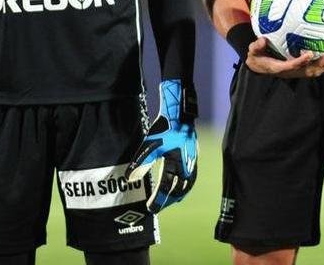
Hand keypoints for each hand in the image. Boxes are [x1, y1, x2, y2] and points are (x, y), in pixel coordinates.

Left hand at [127, 80, 197, 212]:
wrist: (180, 113)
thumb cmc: (165, 128)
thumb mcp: (149, 145)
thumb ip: (141, 163)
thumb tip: (129, 179)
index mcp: (176, 165)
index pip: (167, 189)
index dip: (159, 201)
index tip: (151, 209)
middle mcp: (187, 166)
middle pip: (179, 190)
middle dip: (168, 200)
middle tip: (158, 207)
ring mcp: (192, 161)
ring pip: (188, 184)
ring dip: (178, 194)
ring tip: (170, 201)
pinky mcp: (194, 156)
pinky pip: (192, 176)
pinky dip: (186, 185)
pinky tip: (180, 184)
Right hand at [243, 37, 323, 77]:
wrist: (260, 65)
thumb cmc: (257, 56)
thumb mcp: (253, 51)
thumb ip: (256, 46)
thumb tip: (263, 40)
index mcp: (279, 68)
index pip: (292, 66)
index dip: (301, 61)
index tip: (309, 53)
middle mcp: (291, 72)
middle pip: (308, 71)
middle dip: (319, 64)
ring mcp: (297, 72)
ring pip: (313, 71)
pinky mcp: (301, 70)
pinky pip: (314, 68)